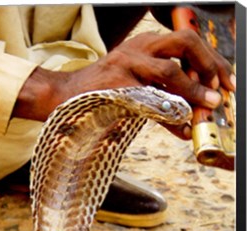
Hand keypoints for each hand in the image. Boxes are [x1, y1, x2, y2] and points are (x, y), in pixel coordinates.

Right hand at [13, 29, 234, 138]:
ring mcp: (125, 65)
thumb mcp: (134, 80)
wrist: (64, 96)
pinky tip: (181, 129)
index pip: (186, 40)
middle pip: (183, 43)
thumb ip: (162, 89)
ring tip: (206, 109)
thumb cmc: (102, 90)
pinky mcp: (115, 87)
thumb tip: (193, 113)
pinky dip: (170, 117)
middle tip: (220, 92)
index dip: (211, 60)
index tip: (226, 80)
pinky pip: (150, 101)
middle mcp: (137, 48)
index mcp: (144, 44)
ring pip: (169, 71)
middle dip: (208, 67)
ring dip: (193, 92)